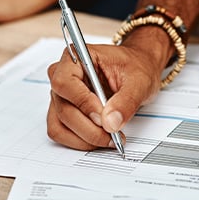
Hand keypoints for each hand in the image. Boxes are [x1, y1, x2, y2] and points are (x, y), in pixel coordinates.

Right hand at [46, 41, 163, 150]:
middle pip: (63, 109)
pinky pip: (61, 133)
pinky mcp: (62, 112)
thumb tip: (110, 123)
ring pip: (60, 125)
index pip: (65, 83)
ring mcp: (60, 96)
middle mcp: (61, 76)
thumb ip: (126, 101)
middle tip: (113, 134)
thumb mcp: (139, 80)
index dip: (82, 103)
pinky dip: (79, 141)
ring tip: (109, 138)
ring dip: (84, 138)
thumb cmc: (134, 68)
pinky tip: (99, 139)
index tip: (103, 116)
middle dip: (88, 128)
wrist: (135, 72)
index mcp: (75, 58)